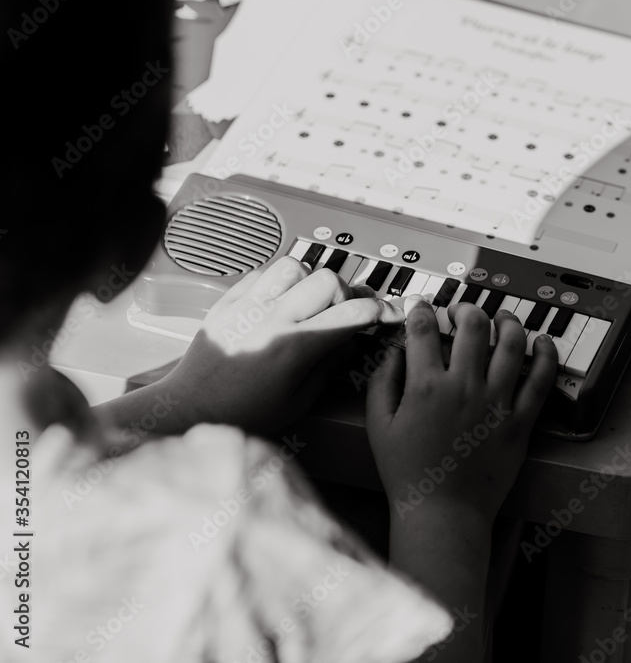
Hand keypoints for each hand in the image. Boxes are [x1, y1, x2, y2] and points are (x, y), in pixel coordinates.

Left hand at [156, 256, 404, 433]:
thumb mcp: (298, 401)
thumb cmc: (244, 413)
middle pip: (329, 280)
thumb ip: (329, 366)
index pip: (352, 313)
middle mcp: (272, 318)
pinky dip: (279, 282)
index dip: (380, 312)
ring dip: (310, 281)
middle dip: (345, 295)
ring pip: (295, 266)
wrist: (191, 408)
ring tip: (308, 304)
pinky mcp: (228, 301)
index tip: (388, 315)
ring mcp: (247, 305)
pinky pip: (262, 272)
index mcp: (294, 347)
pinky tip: (280, 303)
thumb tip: (352, 341)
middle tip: (341, 314)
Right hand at [366, 297, 557, 523]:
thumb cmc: (407, 473)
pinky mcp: (520, 423)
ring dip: (507, 321)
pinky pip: (540, 381)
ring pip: (510, 344)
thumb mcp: (379, 425)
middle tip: (461, 310)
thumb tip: (394, 350)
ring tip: (502, 318)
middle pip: (472, 326)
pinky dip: (545, 355)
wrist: (443, 513)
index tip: (422, 307)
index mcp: (425, 387)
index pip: (423, 329)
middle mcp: (463, 388)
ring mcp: (495, 404)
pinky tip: (541, 343)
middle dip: (465, 308)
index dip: (421, 309)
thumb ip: (382, 382)